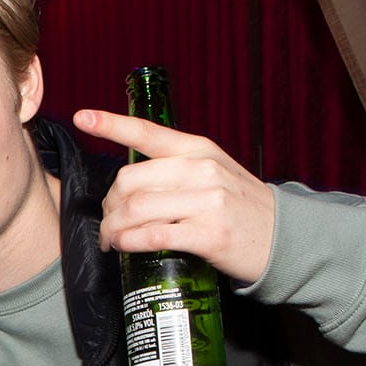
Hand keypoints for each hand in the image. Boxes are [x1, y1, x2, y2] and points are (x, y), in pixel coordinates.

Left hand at [73, 109, 277, 283]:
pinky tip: (123, 248)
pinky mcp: (208, 235)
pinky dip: (128, 243)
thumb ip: (175, 167)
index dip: (110, 124)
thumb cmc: (238, 206)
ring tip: (111, 240)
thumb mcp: (213, 171)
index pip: (147, 132)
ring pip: (135, 210)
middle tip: (108, 222)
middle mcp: (201, 170)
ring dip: (112, 229)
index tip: (82, 117)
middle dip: (108, 205)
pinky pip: (151, 236)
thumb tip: (128, 180)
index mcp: (198, 149)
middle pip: (129, 180)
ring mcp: (206, 202)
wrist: (282, 237)